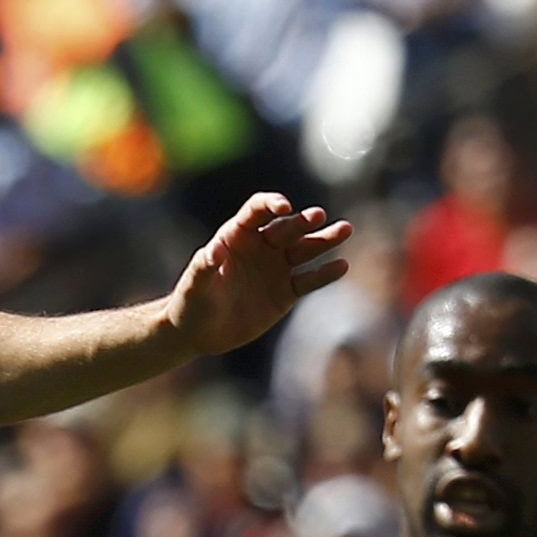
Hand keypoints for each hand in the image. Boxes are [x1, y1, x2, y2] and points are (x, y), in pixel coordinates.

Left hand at [167, 193, 353, 358]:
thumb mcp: (194, 285)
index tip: (285, 208)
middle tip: (318, 217)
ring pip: (304, 249)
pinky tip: (341, 266)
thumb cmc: (191, 302)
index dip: (271, 204)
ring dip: (324, 240)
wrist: (199, 332)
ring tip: (345, 230)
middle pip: (287, 227)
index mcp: (237, 235)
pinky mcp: (285, 292)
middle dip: (302, 221)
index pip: (257, 210)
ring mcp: (276, 268)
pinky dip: (324, 274)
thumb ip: (203, 266)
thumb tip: (214, 250)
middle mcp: (261, 246)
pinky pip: (308, 280)